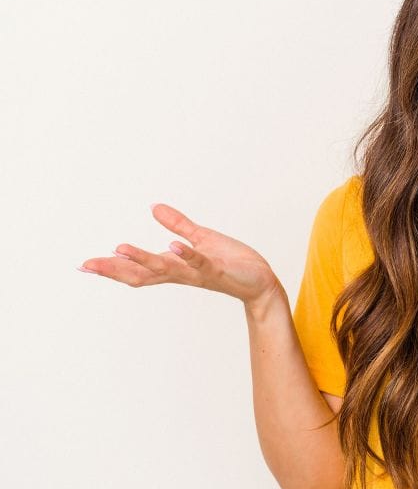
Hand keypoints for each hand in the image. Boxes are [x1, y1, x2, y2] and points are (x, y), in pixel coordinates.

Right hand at [78, 203, 280, 305]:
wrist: (260, 281)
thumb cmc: (232, 262)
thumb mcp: (201, 239)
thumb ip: (178, 225)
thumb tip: (154, 208)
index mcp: (174, 266)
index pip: (138, 268)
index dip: (113, 266)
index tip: (85, 265)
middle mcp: (181, 273)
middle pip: (143, 273)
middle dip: (115, 269)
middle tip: (88, 265)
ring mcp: (198, 272)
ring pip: (166, 268)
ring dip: (143, 259)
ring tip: (120, 249)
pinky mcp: (218, 270)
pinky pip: (199, 262)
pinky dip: (186, 255)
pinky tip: (173, 246)